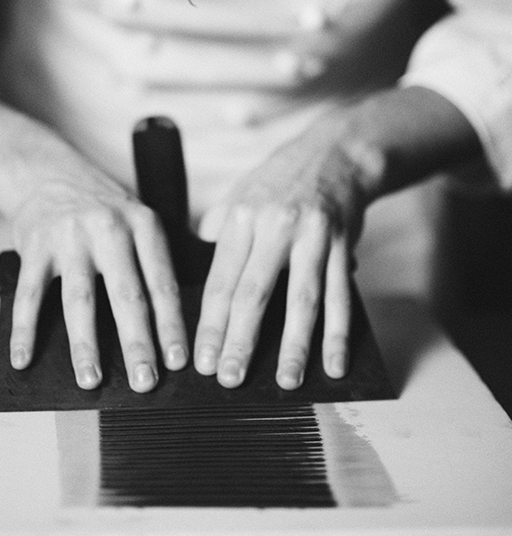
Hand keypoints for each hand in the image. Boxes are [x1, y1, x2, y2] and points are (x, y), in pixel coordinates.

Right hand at [8, 154, 187, 391]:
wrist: (48, 173)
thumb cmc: (102, 209)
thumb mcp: (137, 219)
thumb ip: (153, 261)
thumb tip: (171, 326)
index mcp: (144, 224)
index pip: (162, 282)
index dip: (172, 325)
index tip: (178, 361)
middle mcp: (110, 228)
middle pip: (127, 294)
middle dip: (137, 343)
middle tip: (144, 382)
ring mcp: (70, 237)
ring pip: (80, 299)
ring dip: (85, 345)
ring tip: (91, 380)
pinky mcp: (35, 245)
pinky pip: (29, 294)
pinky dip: (25, 330)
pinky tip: (24, 358)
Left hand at [194, 108, 380, 389]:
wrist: (334, 154)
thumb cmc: (279, 181)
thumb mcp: (239, 195)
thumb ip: (217, 232)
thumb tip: (193, 268)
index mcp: (241, 218)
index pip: (220, 280)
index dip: (209, 324)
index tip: (201, 360)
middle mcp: (275, 226)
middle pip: (254, 293)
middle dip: (240, 341)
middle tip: (230, 379)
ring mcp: (312, 236)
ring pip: (301, 299)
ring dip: (294, 346)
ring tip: (286, 381)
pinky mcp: (343, 245)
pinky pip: (340, 295)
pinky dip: (338, 333)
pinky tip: (334, 363)